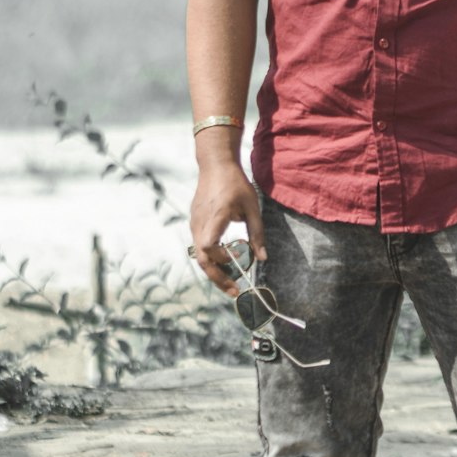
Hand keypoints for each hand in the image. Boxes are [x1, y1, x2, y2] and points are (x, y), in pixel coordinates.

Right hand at [189, 143, 265, 297]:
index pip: (207, 247)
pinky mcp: (194, 222)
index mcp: (215, 217)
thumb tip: (262, 259)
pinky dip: (211, 257)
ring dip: (214, 269)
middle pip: (201, 258)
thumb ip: (257, 233)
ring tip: (231, 280)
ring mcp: (194, 223)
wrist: (215, 164)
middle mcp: (200, 223)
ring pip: (199, 254)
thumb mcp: (252, 206)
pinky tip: (225, 260)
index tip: (236, 260)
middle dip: (217, 278)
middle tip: (234, 291)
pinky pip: (199, 245)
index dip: (220, 259)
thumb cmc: (236, 184)